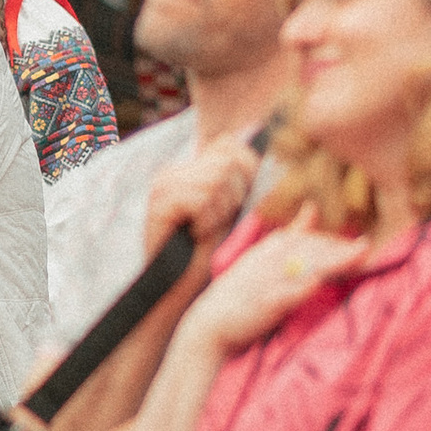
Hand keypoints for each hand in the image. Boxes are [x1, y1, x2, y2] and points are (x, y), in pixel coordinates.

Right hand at [142, 135, 265, 254]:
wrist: (181, 285)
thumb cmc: (211, 251)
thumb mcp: (232, 208)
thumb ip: (244, 180)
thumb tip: (272, 158)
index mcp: (190, 168)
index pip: (229, 145)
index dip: (246, 173)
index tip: (239, 204)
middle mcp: (173, 171)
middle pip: (226, 164)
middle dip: (234, 196)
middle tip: (218, 221)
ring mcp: (163, 185)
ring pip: (215, 181)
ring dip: (220, 212)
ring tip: (205, 229)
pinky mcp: (159, 203)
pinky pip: (200, 200)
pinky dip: (206, 222)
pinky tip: (194, 235)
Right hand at [191, 222, 360, 357]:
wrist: (209, 322)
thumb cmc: (238, 293)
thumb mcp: (261, 257)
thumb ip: (289, 236)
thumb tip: (311, 209)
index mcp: (269, 248)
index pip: (309, 238)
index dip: (334, 240)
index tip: (356, 245)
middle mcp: (270, 259)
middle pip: (313, 248)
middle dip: (341, 247)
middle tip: (366, 248)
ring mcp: (269, 280)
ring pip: (308, 264)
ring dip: (336, 259)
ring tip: (361, 254)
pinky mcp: (267, 302)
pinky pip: (290, 291)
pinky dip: (305, 285)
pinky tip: (322, 282)